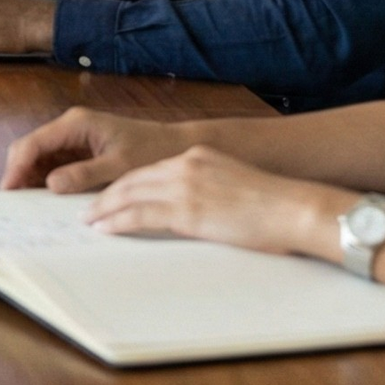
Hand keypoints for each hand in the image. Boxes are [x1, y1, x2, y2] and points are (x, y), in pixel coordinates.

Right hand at [1, 107, 194, 190]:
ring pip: (39, 159)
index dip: (17, 167)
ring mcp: (74, 140)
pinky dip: (47, 182)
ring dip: (31, 179)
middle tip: (13, 202)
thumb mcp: (120, 166)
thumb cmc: (153, 151)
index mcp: (76, 124)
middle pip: (30, 149)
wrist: (177, 147)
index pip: (34, 143)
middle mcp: (70, 128)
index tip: (8, 190)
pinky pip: (55, 167)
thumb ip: (84, 174)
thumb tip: (50, 185)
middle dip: (19, 173)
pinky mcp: (80, 153)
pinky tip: (46, 200)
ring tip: (25, 205)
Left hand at [85, 146, 354, 258]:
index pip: (151, 169)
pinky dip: (118, 221)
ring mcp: (185, 186)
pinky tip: (106, 228)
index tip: (111, 193)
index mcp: (199, 156)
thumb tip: (198, 207)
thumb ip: (209, 188)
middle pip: (133, 178)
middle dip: (107, 194)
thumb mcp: (235, 184)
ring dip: (105, 208)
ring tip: (90, 219)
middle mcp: (186, 164)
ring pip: (130, 194)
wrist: (296, 208)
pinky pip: (140, 215)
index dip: (127, 183)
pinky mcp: (187, 210)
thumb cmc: (276, 204)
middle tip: (89, 207)